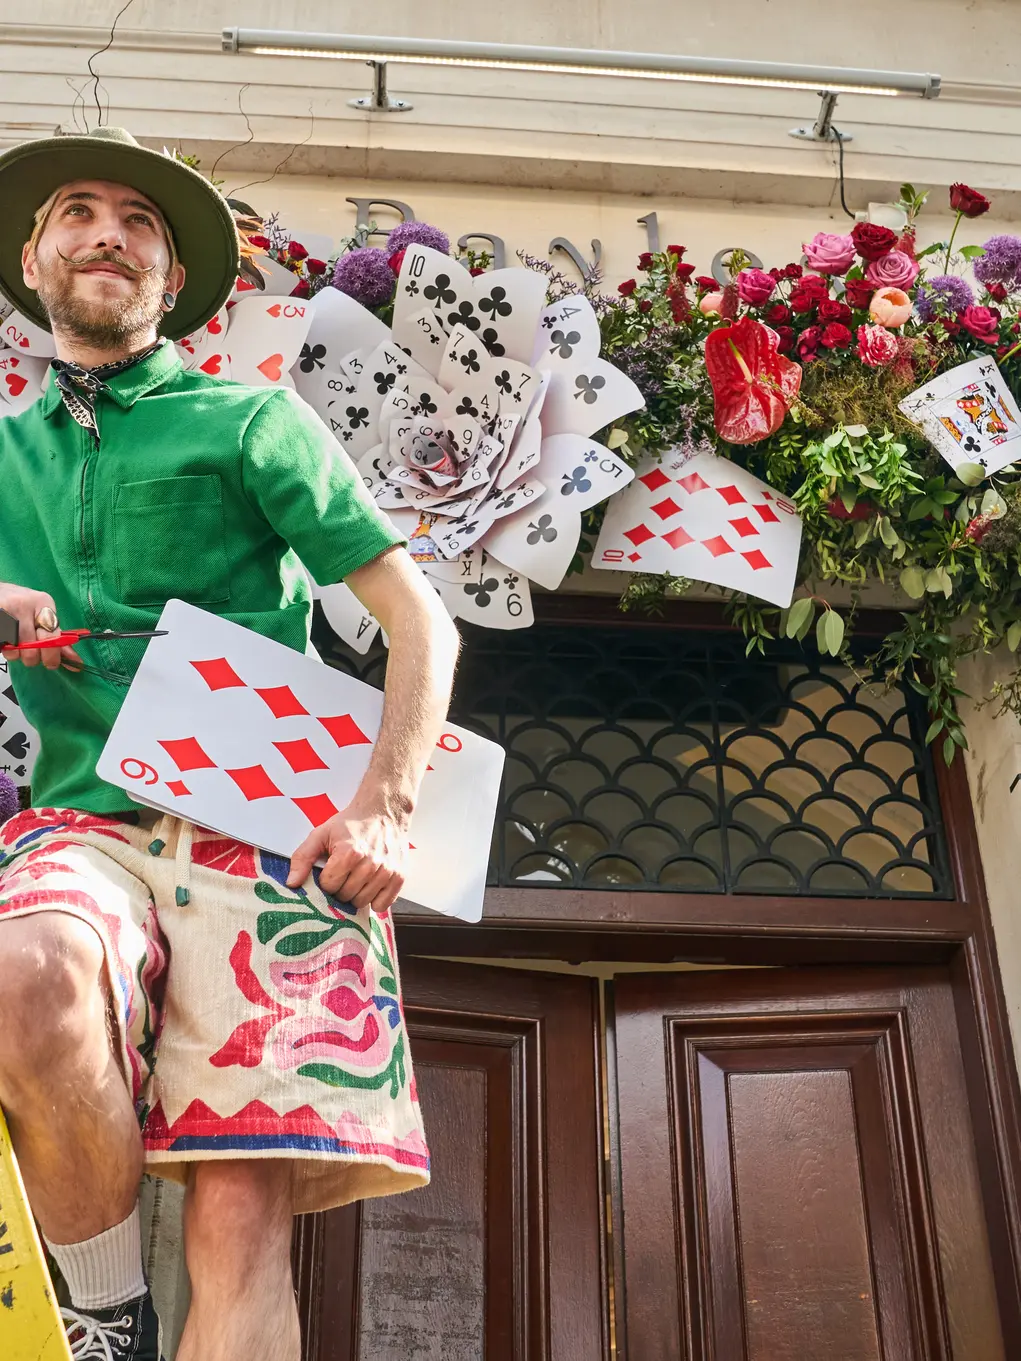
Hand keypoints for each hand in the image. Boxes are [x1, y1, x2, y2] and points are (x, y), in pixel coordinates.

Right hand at [0, 585, 81, 672]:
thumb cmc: (21, 605)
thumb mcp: (41, 615)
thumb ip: (58, 638)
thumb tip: (75, 661)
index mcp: (43, 602)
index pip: (52, 637)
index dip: (52, 655)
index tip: (52, 663)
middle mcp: (25, 605)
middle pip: (33, 647)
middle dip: (33, 658)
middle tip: (31, 655)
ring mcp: (7, 611)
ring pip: (15, 650)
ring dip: (16, 654)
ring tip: (15, 643)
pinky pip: (3, 647)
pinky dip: (5, 649)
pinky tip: (6, 639)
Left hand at [286, 808, 407, 911]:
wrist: (383, 812)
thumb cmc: (351, 824)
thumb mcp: (321, 834)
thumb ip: (303, 858)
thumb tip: (292, 883)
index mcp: (349, 853)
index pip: (329, 887)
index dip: (326, 880)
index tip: (331, 869)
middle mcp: (370, 864)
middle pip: (345, 896)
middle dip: (340, 888)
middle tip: (344, 873)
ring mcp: (387, 872)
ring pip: (362, 902)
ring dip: (356, 894)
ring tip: (356, 877)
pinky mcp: (399, 877)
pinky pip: (382, 905)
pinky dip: (375, 900)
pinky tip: (371, 885)